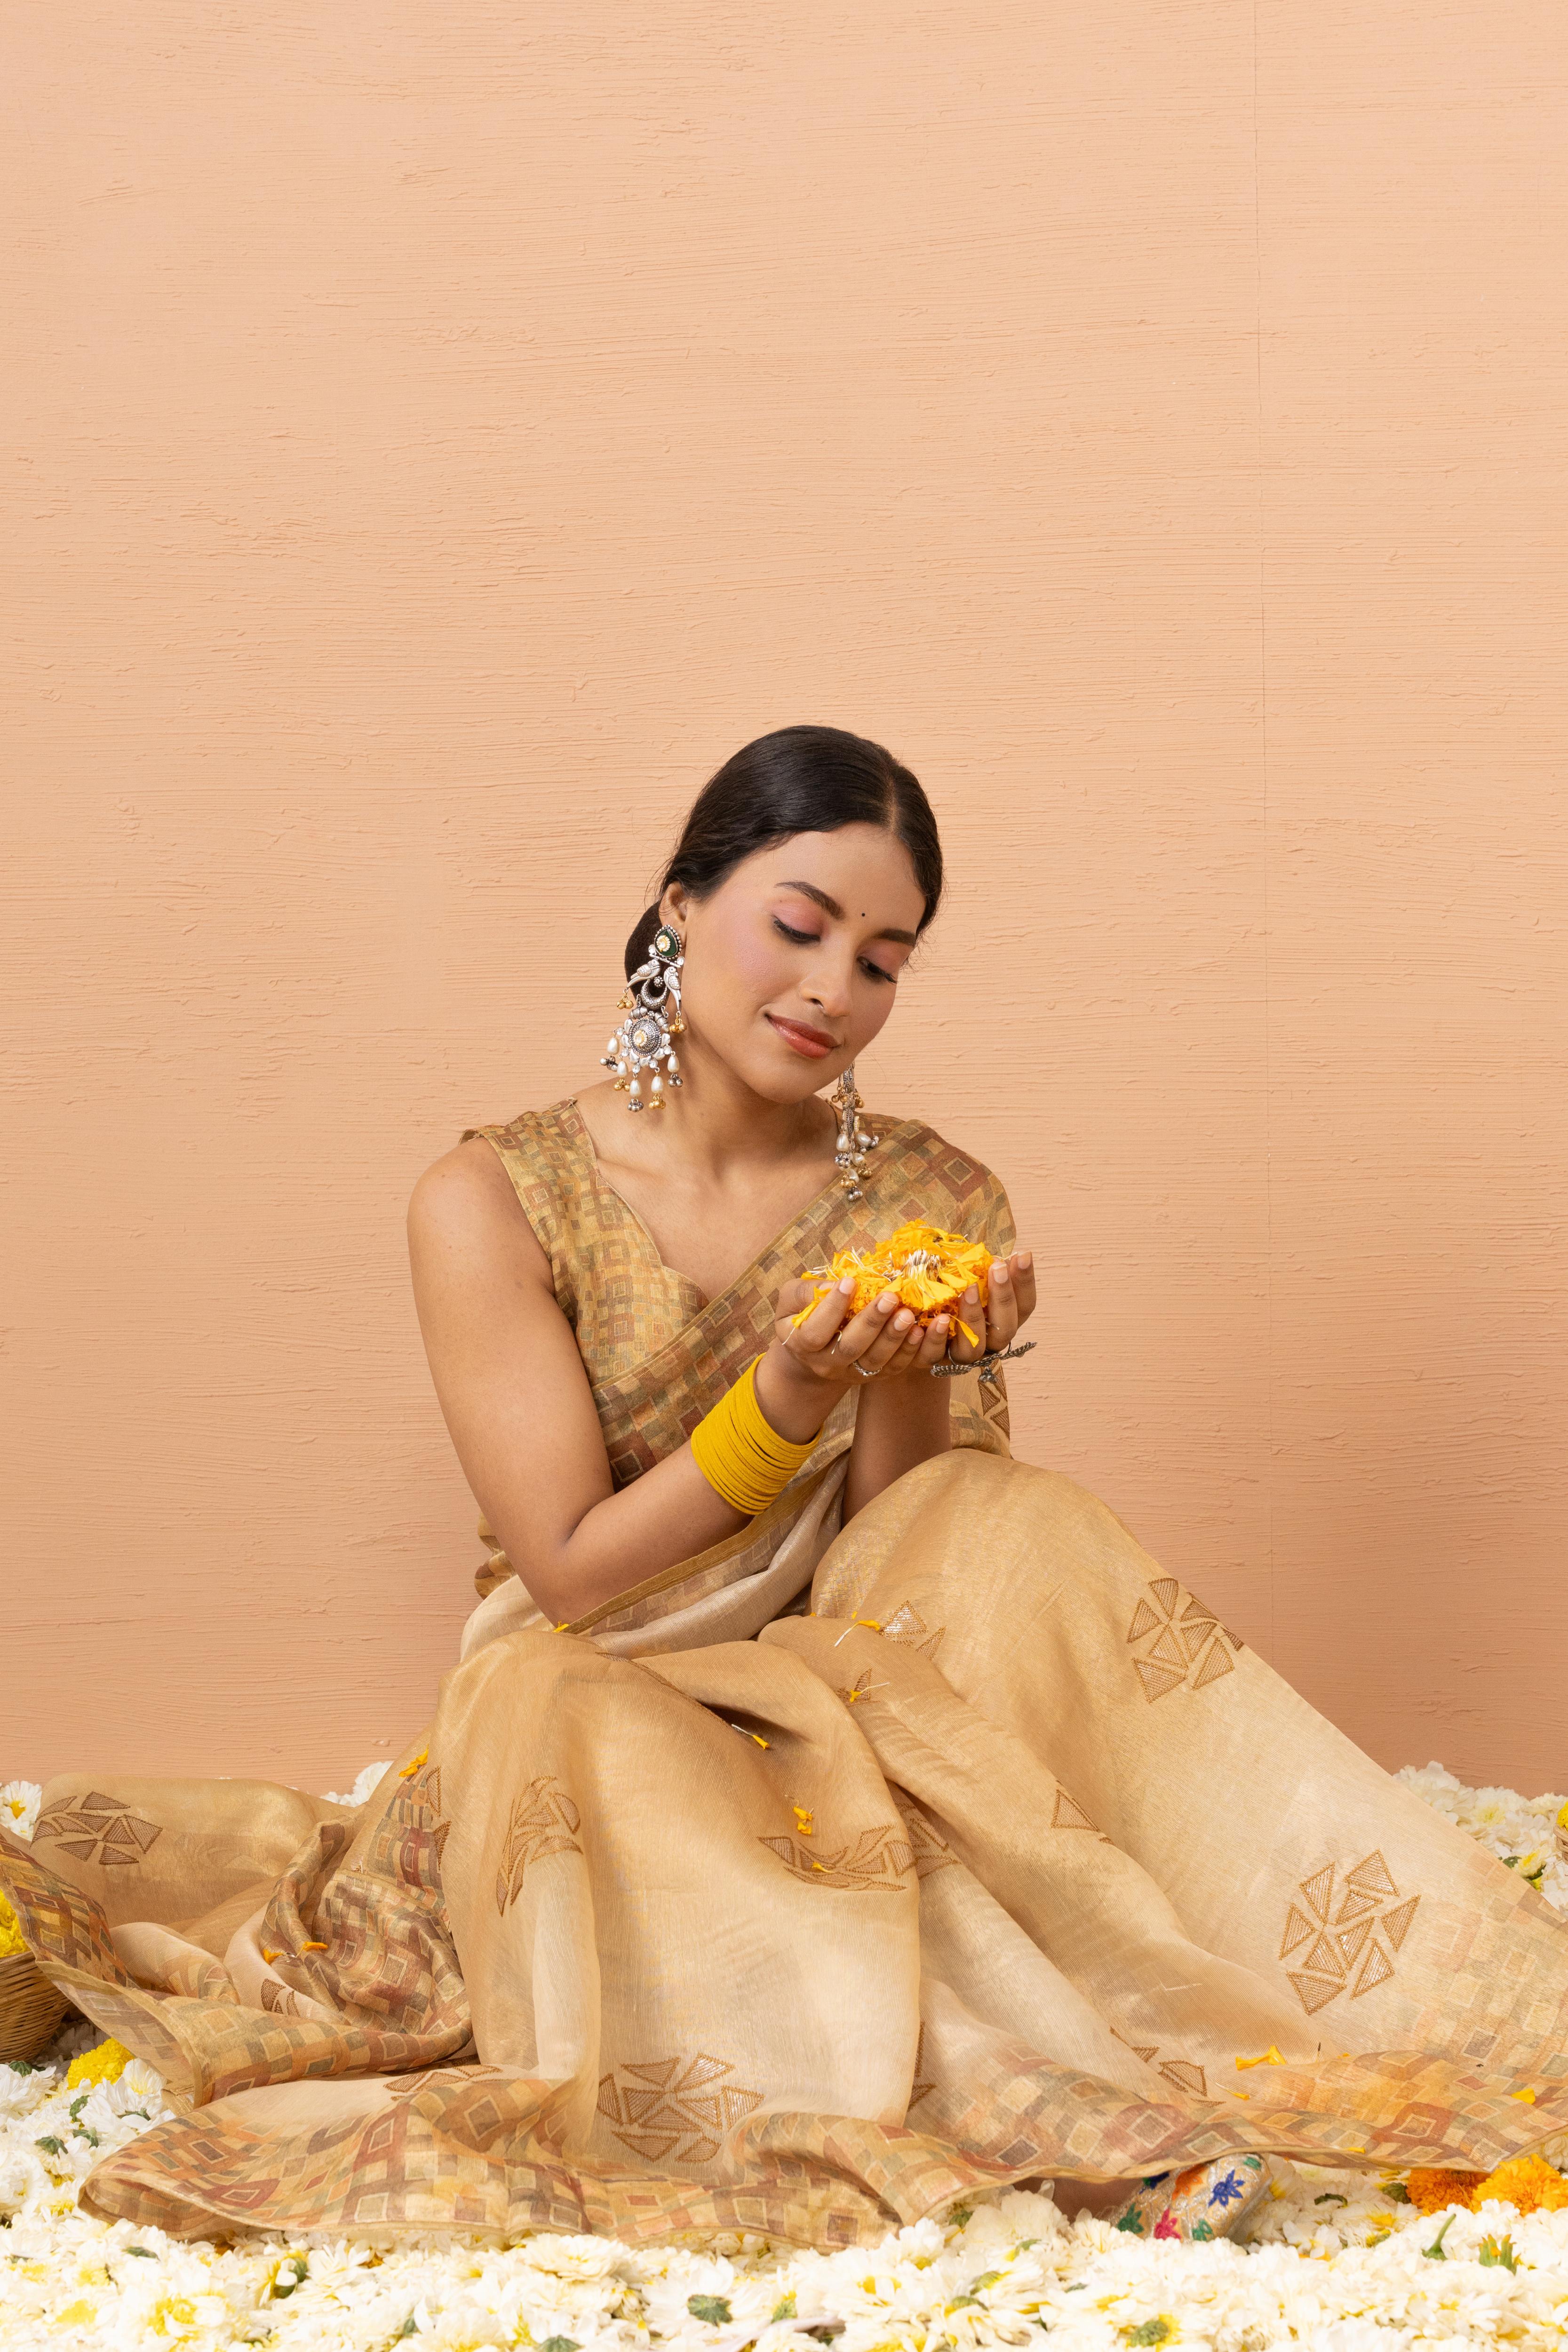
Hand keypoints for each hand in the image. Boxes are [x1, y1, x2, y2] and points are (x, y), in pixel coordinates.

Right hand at [757, 1277, 925, 1436]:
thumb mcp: (792, 1299)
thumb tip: (835, 1285)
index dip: (832, 1308)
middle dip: (872, 1322)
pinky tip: (919, 1331)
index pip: (814, 1331)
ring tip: (908, 1314)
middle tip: (890, 1297)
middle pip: (849, 1348)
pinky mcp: (872, 1375)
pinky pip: (892, 1368)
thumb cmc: (803, 1314)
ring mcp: (850, 1373)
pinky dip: (908, 1351)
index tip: (849, 1282)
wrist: (813, 1348)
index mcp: (800, 1343)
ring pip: (874, 1361)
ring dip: (893, 1337)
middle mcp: (825, 1364)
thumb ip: (806, 1292)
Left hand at [944, 1248, 1035, 1368]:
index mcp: (1002, 1320)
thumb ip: (977, 1269)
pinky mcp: (934, 1358)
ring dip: (974, 1317)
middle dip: (1003, 1297)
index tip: (1022, 1255)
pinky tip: (938, 1318)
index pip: (1024, 1306)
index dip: (1025, 1282)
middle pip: (1006, 1329)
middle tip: (997, 1268)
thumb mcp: (964, 1278)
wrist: (915, 1327)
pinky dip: (937, 1337)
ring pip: (975, 1347)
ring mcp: (962, 1353)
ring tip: (968, 1289)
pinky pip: (935, 1354)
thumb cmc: (947, 1294)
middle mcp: (987, 1340)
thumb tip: (986, 1249)